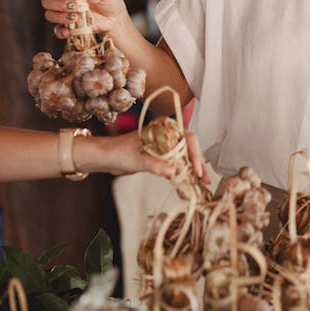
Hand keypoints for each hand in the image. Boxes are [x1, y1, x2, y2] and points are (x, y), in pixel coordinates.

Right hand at [38, 0, 128, 38]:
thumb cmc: (109, 0)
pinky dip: (61, 31)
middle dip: (56, 3)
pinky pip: (57, 30)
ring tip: (76, 17)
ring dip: (60, 16)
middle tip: (74, 5)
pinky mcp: (68, 26)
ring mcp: (64, 13)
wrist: (115, 20)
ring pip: (50, 14)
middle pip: (47, 0)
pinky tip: (68, 32)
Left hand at [80, 130, 208, 182]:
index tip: (196, 168)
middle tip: (204, 178)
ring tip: (202, 182)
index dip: (194, 153)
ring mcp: (164, 146)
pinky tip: (190, 181)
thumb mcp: (136, 159)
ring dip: (193, 168)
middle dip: (198, 162)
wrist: (105, 158)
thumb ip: (154, 164)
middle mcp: (165, 135)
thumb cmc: (117, 152)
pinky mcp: (161, 157)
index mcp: (161, 129)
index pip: (186, 137)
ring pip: (185, 156)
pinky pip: (177, 163)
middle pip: (189, 146)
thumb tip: (172, 171)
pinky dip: (184, 172)